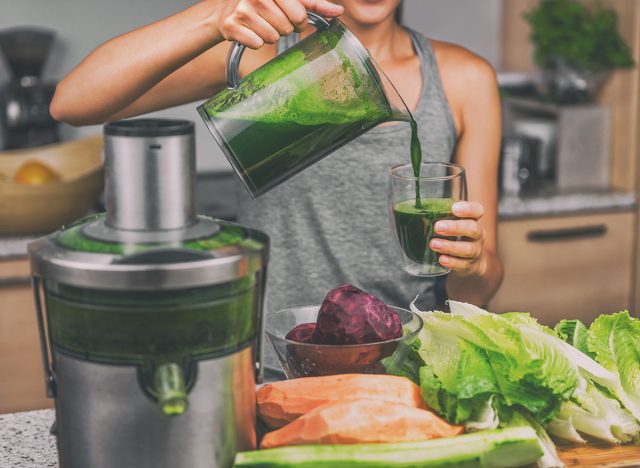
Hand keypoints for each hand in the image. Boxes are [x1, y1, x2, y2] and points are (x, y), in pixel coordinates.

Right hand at [212, 0, 343, 48]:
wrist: (227, 12)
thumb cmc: (263, 5)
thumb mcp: (287, 0)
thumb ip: (313, 4)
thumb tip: (338, 11)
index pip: (299, 13)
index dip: (299, 21)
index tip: (293, 18)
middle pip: (287, 27)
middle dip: (285, 28)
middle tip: (274, 22)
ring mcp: (243, 10)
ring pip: (272, 37)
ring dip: (270, 36)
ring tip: (261, 26)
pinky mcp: (232, 26)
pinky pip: (257, 44)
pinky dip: (256, 42)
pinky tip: (250, 32)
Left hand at [429, 201, 486, 276]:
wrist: (471, 262)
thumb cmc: (457, 236)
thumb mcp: (453, 224)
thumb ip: (440, 216)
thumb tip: (413, 210)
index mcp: (473, 220)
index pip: (477, 210)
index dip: (468, 209)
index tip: (454, 208)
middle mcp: (478, 235)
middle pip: (473, 229)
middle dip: (455, 228)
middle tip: (437, 227)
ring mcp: (476, 251)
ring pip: (468, 249)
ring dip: (450, 246)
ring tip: (433, 244)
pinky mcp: (470, 266)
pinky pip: (463, 264)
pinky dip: (452, 262)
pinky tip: (442, 259)